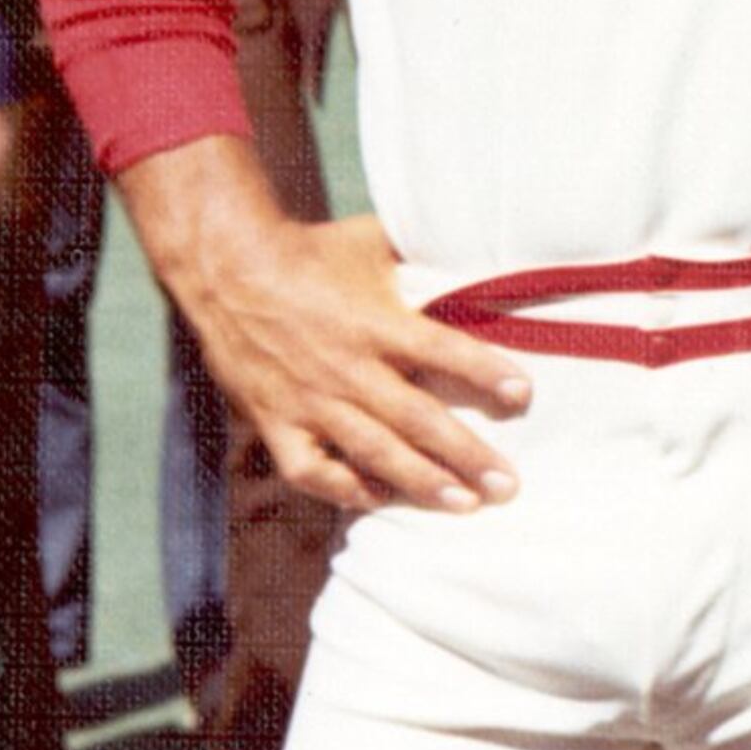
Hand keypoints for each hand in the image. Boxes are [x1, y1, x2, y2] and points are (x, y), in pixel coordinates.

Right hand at [120, 134, 527, 512]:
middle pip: (415, 418)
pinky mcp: (275, 421)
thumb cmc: (315, 253)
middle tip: (508, 485)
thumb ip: (426, 260)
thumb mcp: (375, 244)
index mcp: (375, 321)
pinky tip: (378, 500)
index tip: (523, 393)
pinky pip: (310, 469)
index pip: (441, 349)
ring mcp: (308, 399)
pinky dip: (343, 489)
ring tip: (465, 505)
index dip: (484, 372)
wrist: (226, 269)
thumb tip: (487, 252)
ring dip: (420, 482)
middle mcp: (345, 367)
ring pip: (371, 451)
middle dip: (466, 454)